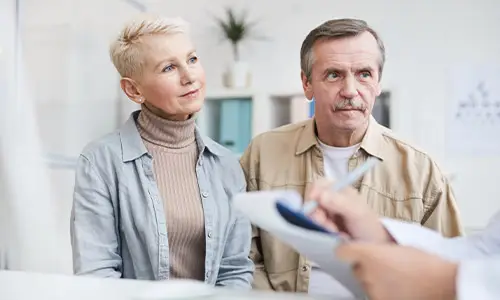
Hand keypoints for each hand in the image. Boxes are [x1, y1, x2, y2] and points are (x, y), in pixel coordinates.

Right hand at [306, 179, 392, 242]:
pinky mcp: (323, 227)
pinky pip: (314, 228)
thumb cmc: (369, 227)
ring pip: (311, 217)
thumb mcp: (358, 213)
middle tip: (329, 227)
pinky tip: (333, 238)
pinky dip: (321, 233)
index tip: (314, 206)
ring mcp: (326, 214)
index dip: (313, 193)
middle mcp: (330, 200)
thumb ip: (340, 202)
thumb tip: (320, 195)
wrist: (374, 247)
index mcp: (339, 191)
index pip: (318, 185)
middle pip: (312, 202)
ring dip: (320, 226)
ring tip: (335, 234)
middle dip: (317, 215)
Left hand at [336, 243, 457, 299]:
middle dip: (366, 268)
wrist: (443, 285)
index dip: (346, 251)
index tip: (350, 251)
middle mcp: (366, 273)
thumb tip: (371, 253)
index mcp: (369, 254)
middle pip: (356, 269)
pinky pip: (374, 296)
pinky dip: (383, 293)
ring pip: (365, 284)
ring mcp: (372, 291)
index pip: (342, 252)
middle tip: (384, 267)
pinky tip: (399, 289)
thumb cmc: (426, 264)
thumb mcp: (399, 248)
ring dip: (375, 281)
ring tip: (396, 280)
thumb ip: (378, 250)